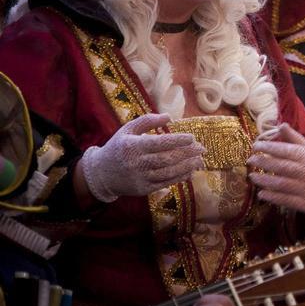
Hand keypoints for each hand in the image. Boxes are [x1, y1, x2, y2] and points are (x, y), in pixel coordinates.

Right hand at [80, 114, 203, 201]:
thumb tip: (169, 116)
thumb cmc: (118, 147)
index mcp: (132, 146)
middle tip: (202, 148)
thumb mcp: (128, 130)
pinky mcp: (143, 189)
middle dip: (187, 153)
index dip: (177, 141)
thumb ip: (147, 121)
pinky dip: (179, 178)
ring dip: (187, 167)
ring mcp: (140, 178)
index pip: (159, 143)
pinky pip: (165, 183)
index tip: (192, 138)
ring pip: (168, 173)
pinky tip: (190, 171)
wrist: (100, 174)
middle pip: (166, 159)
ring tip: (200, 160)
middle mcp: (136, 163)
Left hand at [248, 123, 304, 218]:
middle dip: (264, 162)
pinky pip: (285, 199)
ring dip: (264, 180)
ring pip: (282, 183)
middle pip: (282, 166)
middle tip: (250, 160)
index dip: (270, 147)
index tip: (256, 146)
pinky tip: (261, 194)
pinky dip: (272, 197)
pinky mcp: (304, 203)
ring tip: (252, 176)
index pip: (287, 150)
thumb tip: (281, 125)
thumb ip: (294, 138)